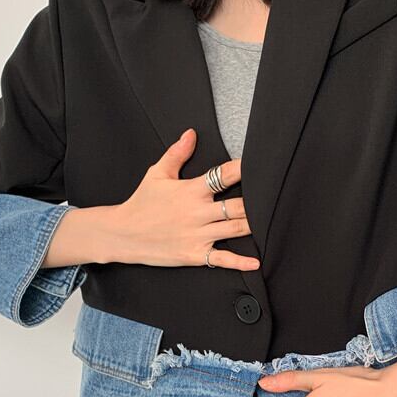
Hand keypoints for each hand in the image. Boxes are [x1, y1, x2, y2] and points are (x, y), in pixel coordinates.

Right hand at [107, 128, 259, 269]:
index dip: (244, 170)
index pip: (224, 175)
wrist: (122, 233)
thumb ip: (177, 154)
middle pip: (239, 206)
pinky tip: (256, 261)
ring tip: (270, 221)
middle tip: (274, 197)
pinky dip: (241, 262)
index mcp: (191, 190)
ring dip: (255, 225)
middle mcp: (198, 212)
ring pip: (236, 229)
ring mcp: (198, 235)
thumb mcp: (157, 174)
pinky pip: (223, 259)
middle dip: (257, 202)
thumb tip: (191, 134)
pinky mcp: (195, 254)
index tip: (261, 166)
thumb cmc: (141, 203)